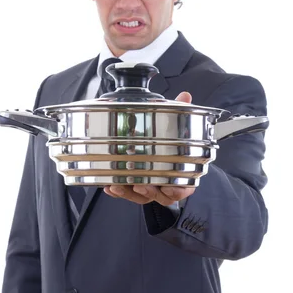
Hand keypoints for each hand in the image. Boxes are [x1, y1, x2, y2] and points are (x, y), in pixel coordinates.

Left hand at [103, 91, 194, 205]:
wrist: (160, 149)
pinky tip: (107, 184)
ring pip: (140, 196)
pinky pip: (125, 193)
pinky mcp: (132, 187)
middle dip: (148, 191)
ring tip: (117, 185)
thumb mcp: (176, 127)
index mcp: (180, 174)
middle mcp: (164, 185)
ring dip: (128, 192)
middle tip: (139, 184)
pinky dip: (117, 190)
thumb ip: (181, 113)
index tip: (170, 185)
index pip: (182, 188)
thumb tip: (185, 96)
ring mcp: (148, 188)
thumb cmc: (171, 143)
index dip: (177, 189)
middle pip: (158, 195)